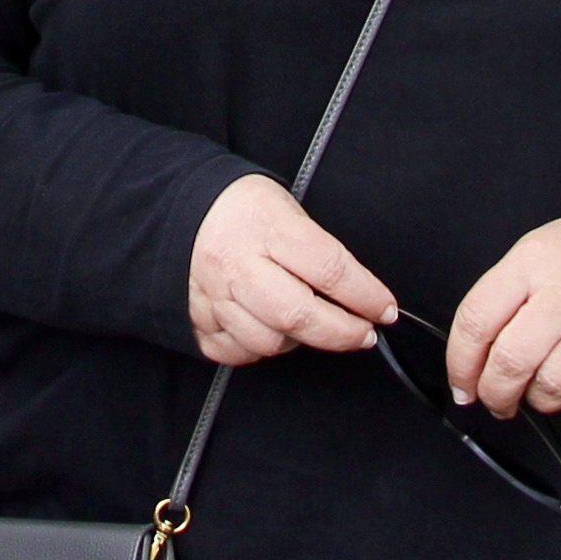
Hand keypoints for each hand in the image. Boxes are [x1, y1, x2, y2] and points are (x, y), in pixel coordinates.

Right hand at [186, 176, 395, 368]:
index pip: (328, 269)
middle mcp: (237, 265)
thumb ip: (317, 249)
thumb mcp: (286, 207)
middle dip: (342, 332)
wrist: (176, 210)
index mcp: (266, 227)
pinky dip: (260, 348)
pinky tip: (272, 330)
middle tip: (364, 332)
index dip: (366, 295)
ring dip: (301, 341)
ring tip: (314, 325)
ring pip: (268, 341)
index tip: (385, 308)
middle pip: (297, 316)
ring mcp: (213, 297)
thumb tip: (359, 291)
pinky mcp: (196, 322)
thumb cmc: (240, 208)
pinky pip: (238, 352)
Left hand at [448, 203, 560, 421]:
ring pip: (554, 387)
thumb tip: (471, 364)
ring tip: (542, 389)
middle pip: (513, 360)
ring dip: (538, 402)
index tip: (463, 385)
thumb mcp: (538, 253)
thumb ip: (502, 300)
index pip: (477, 320)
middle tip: (497, 399)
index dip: (460, 364)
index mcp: (536, 262)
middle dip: (495, 393)